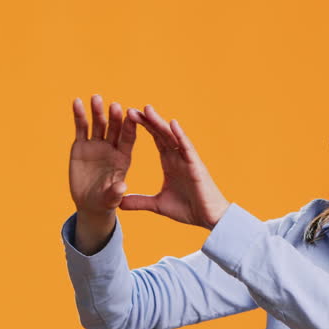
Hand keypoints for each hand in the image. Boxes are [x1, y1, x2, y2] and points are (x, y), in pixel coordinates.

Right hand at [68, 94, 136, 221]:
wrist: (89, 202)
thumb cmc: (105, 202)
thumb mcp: (111, 200)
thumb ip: (115, 193)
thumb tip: (122, 187)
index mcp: (123, 157)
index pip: (128, 139)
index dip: (130, 127)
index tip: (132, 115)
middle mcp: (111, 147)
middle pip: (114, 128)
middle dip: (114, 117)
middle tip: (114, 106)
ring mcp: (96, 144)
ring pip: (98, 124)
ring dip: (97, 111)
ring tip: (96, 98)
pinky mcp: (81, 145)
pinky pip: (81, 128)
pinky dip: (79, 115)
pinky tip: (77, 102)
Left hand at [121, 104, 230, 229]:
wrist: (209, 219)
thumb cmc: (188, 209)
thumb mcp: (158, 205)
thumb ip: (140, 202)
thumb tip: (119, 204)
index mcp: (169, 162)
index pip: (156, 139)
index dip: (144, 127)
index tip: (128, 116)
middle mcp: (178, 157)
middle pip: (161, 134)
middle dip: (147, 121)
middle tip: (131, 110)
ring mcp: (187, 160)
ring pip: (172, 137)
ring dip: (160, 123)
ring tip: (147, 110)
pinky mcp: (196, 166)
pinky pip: (187, 148)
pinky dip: (180, 136)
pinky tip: (172, 123)